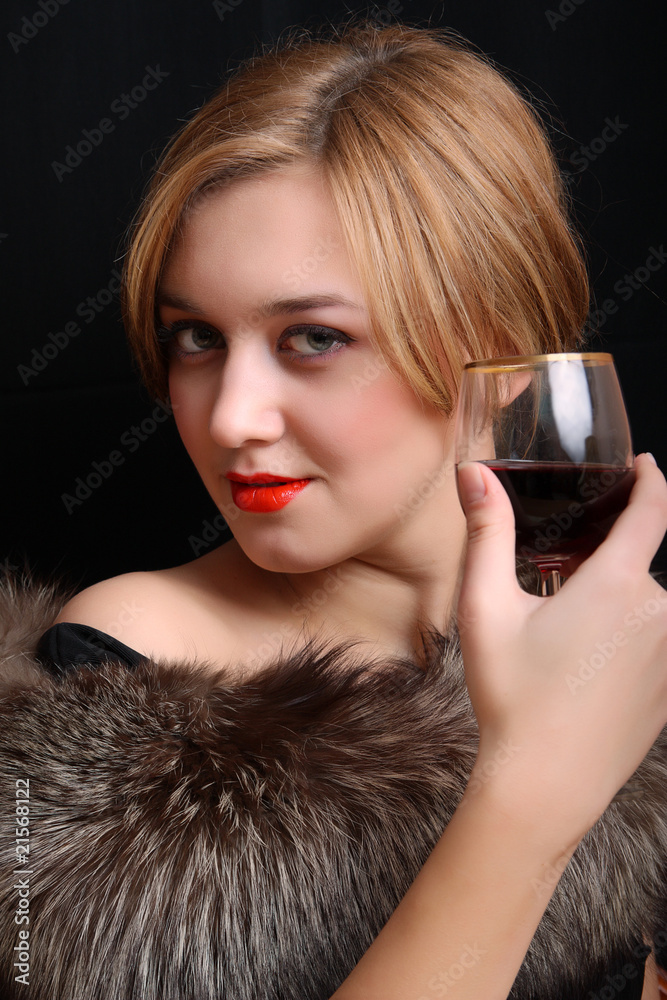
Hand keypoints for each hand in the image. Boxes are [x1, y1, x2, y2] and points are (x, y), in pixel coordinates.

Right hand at [456, 453, 666, 838]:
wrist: (545, 785)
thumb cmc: (513, 697)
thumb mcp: (486, 609)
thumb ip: (487, 532)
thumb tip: (474, 472)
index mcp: (616, 585)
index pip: (653, 509)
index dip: (650, 479)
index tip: (641, 465)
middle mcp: (658, 614)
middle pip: (637, 559)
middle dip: (601, 556)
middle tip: (554, 577)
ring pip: (644, 600)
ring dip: (613, 596)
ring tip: (564, 629)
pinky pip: (655, 637)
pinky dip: (627, 631)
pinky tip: (584, 663)